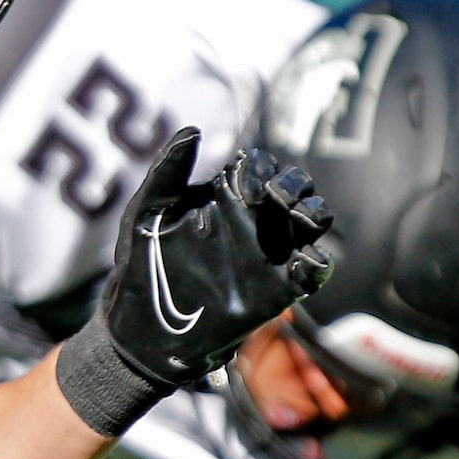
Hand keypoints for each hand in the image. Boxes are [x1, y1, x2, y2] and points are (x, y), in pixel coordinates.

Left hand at [98, 129, 333, 390]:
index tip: (246, 189)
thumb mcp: (145, 213)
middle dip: (294, 186)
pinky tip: (305, 261)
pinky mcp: (279, 288)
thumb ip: (167, 171)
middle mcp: (252, 221)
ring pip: (312, 221)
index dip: (261, 169)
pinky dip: (319, 263)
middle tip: (274, 202)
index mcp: (224, 198)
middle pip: (295, 188)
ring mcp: (268, 253)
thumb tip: (192, 130)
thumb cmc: (138, 265)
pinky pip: (313, 270)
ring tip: (299, 219)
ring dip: (314, 213)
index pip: (260, 167)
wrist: (141, 328)